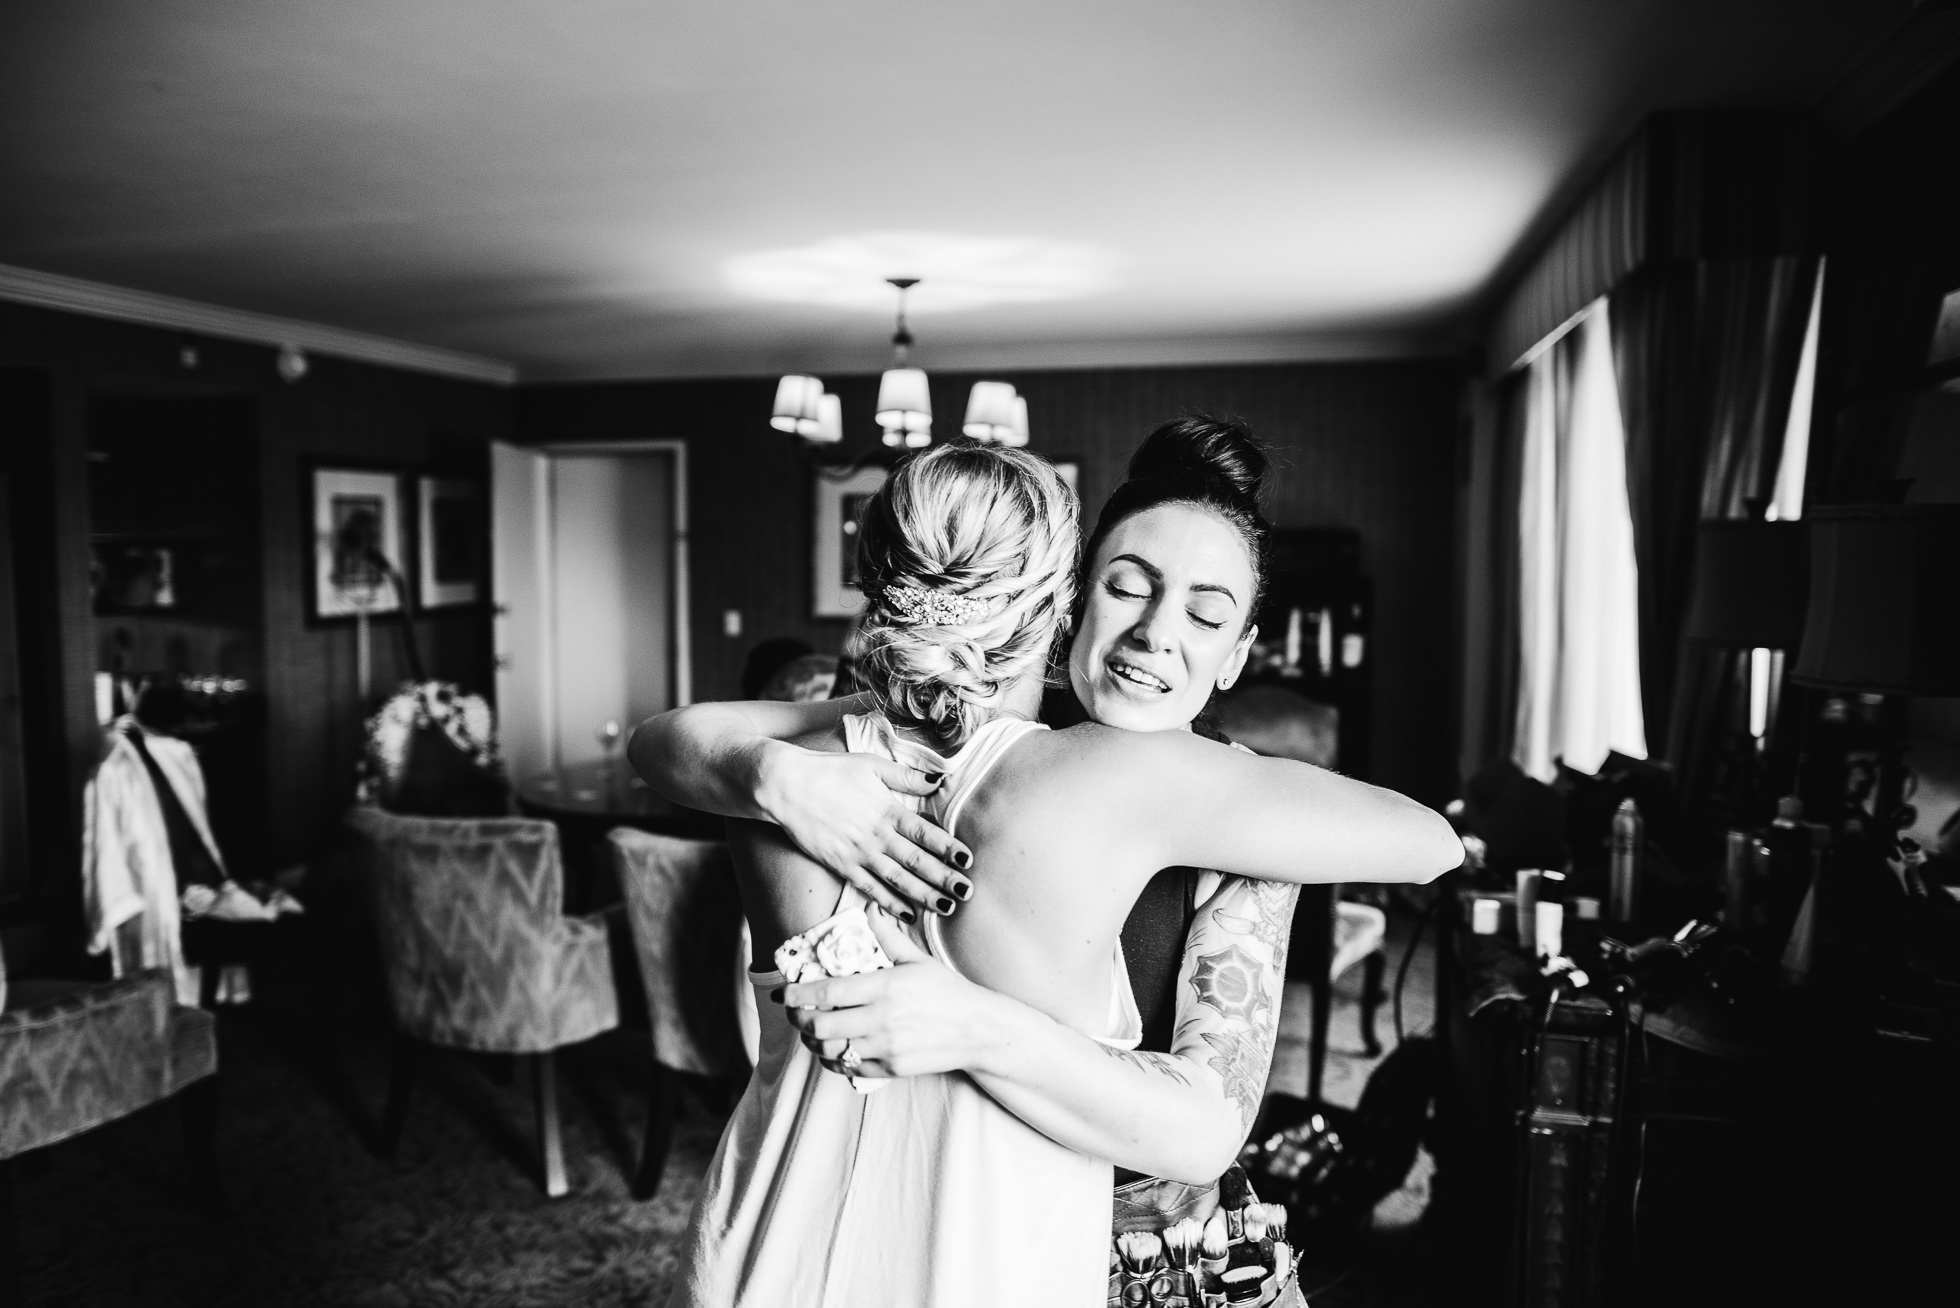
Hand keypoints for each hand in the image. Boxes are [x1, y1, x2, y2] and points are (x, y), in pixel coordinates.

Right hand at [758, 744, 973, 920]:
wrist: (788, 786)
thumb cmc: (831, 772)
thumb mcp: (871, 766)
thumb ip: (907, 776)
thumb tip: (939, 780)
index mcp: (888, 810)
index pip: (925, 833)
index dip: (948, 847)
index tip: (968, 860)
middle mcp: (877, 835)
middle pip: (917, 861)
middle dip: (944, 878)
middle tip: (967, 892)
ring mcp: (859, 853)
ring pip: (898, 880)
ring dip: (924, 895)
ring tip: (947, 907)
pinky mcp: (841, 865)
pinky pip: (870, 888)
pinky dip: (890, 902)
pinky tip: (908, 913)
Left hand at [778, 908, 993, 1078]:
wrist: (977, 1030)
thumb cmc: (947, 991)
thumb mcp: (918, 959)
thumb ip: (888, 936)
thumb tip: (869, 908)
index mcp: (885, 987)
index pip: (827, 992)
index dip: (798, 994)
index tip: (784, 992)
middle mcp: (882, 1019)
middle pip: (820, 1026)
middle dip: (799, 1019)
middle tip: (794, 1011)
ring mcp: (886, 1047)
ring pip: (830, 1050)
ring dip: (812, 1041)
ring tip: (810, 1029)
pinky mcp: (891, 1069)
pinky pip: (848, 1069)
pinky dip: (833, 1060)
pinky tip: (832, 1049)